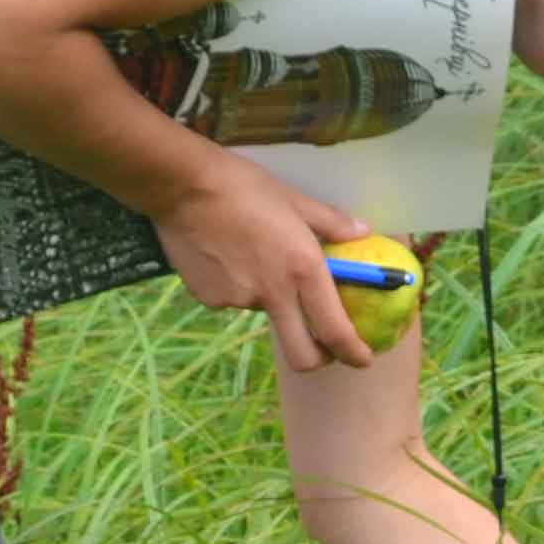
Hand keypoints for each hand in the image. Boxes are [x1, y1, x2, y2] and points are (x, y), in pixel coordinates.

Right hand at [153, 155, 376, 372]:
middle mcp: (272, 294)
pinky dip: (240, 285)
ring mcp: (238, 300)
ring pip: (266, 313)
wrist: (180, 185)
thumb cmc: (243, 185)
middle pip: (302, 355)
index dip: (354, 352)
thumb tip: (362, 232)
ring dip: (271, 297)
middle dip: (318, 358)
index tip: (363, 359)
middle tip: (322, 343)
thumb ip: (331, 222)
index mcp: (302, 269)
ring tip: (254, 254)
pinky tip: (227, 254)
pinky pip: (234, 299)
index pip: (335, 330)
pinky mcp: (210, 299)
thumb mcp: (294, 199)